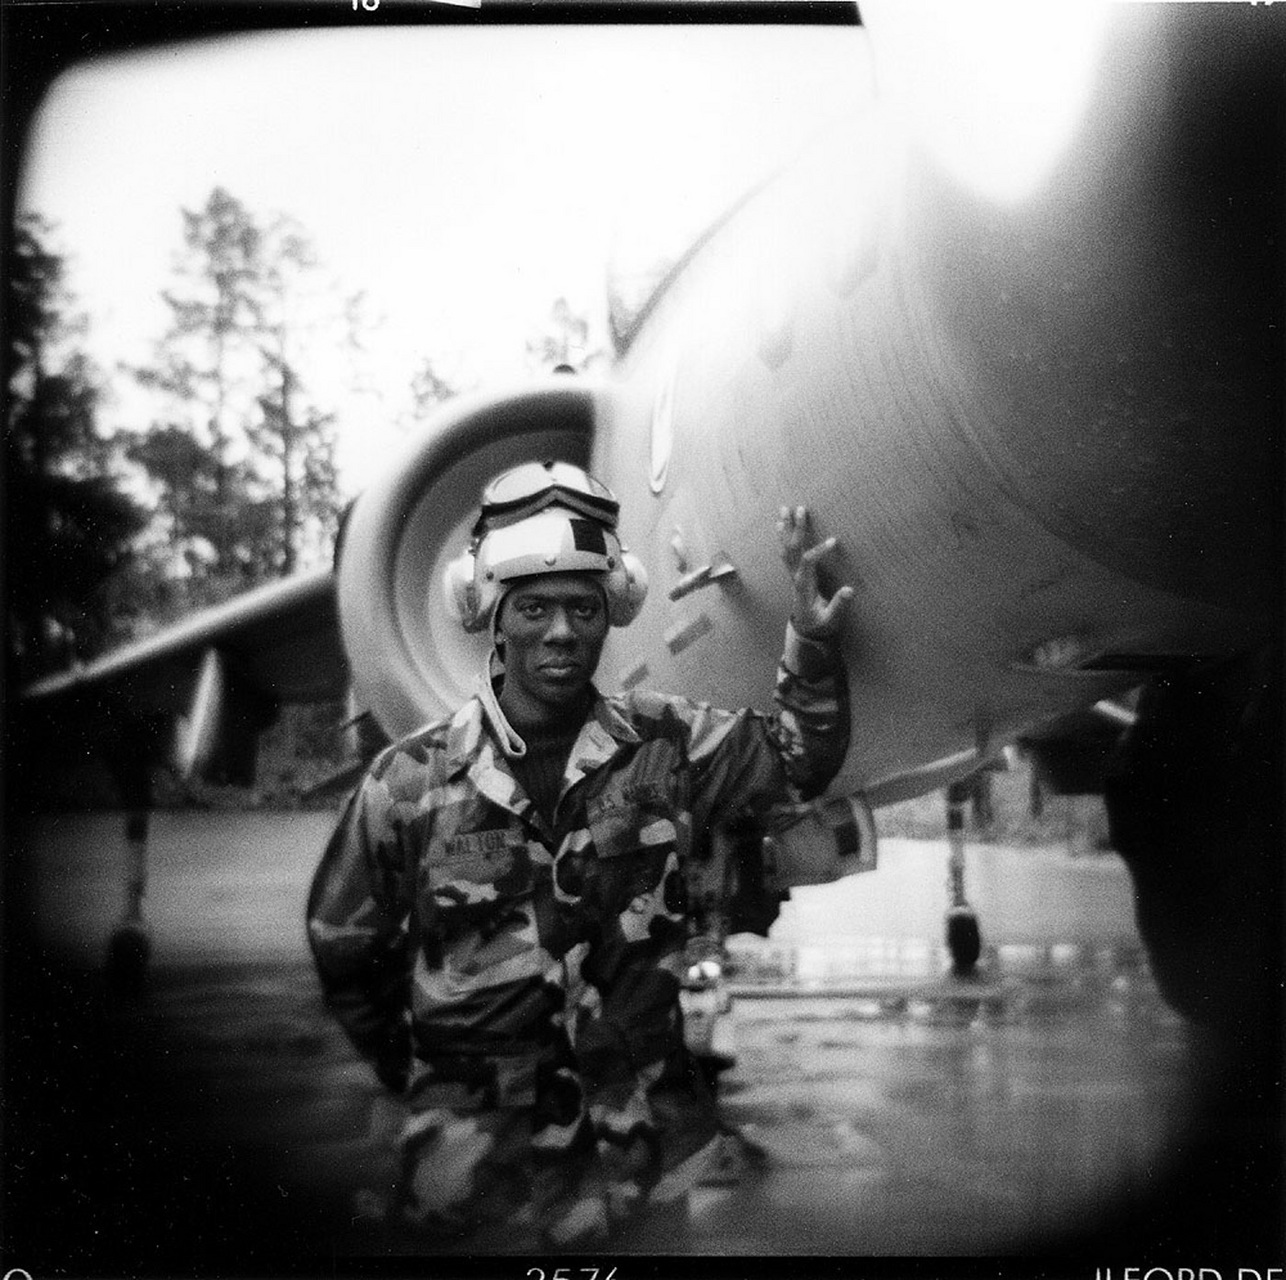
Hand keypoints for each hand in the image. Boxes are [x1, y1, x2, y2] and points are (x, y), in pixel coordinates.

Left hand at [778, 505, 853, 639]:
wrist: (806, 631)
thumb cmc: (820, 624)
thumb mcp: (830, 619)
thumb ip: (838, 605)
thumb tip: (850, 590)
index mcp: (804, 585)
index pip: (808, 562)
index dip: (820, 550)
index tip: (834, 541)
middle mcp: (796, 577)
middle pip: (793, 549)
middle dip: (796, 529)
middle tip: (800, 509)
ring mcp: (793, 574)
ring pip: (787, 548)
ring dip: (786, 529)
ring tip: (783, 510)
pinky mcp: (795, 574)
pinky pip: (787, 552)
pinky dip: (784, 538)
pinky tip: (779, 525)